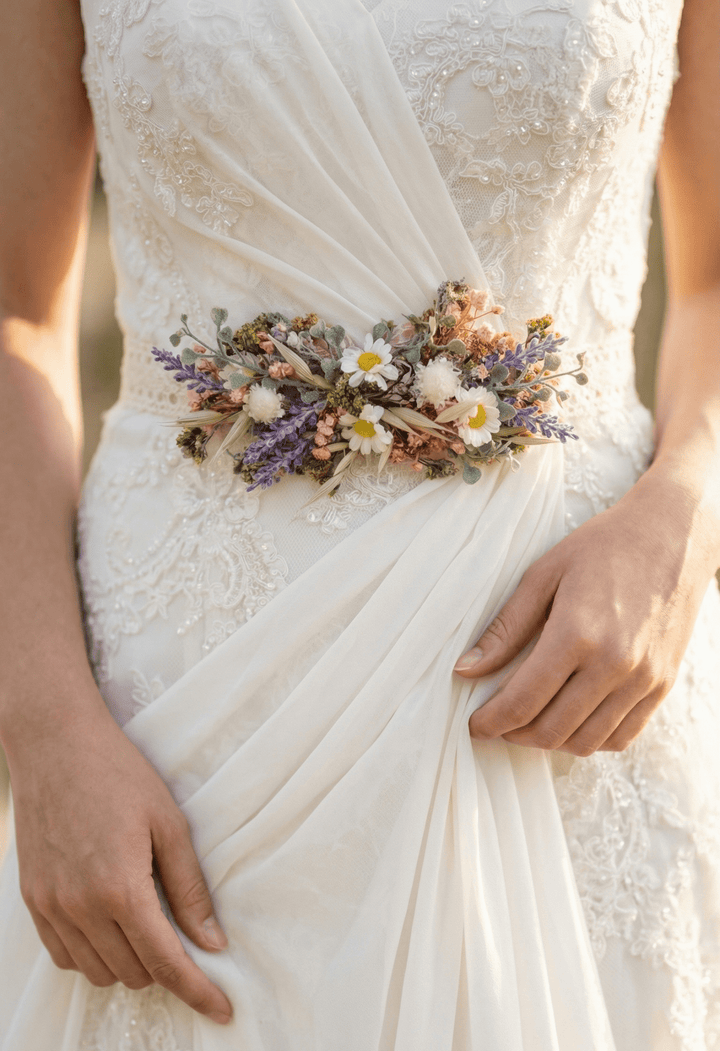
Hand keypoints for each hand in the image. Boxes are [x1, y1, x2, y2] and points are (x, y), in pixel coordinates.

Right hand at [6, 704, 232, 1023]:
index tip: (222, 1010)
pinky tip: (112, 926)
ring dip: (130, 965)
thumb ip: (189, 889)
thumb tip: (212, 942)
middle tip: (186, 940)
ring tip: (149, 927)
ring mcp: (51, 906)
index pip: (165, 961)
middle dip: (166, 969)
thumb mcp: (169, 824)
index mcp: (120, 888)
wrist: (57, 744)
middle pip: (132, 973)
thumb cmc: (120, 775)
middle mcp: (80, 907)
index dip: (197, 991)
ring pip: (97, 972)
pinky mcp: (32, 900)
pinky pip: (64, 955)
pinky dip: (93, 955)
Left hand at [454, 463, 718, 754]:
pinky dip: (591, 740)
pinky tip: (571, 719)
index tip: (475, 725)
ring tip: (530, 721)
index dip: (491, 722)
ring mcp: (643, 678)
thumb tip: (466, 670)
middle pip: (552, 730)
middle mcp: (614, 663)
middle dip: (515, 734)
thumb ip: (505, 628)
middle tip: (498, 722)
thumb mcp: (543, 575)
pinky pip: (623, 736)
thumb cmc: (602, 547)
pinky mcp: (663, 684)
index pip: (523, 701)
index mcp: (576, 633)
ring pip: (586, 742)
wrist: (672, 534)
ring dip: (550, 741)